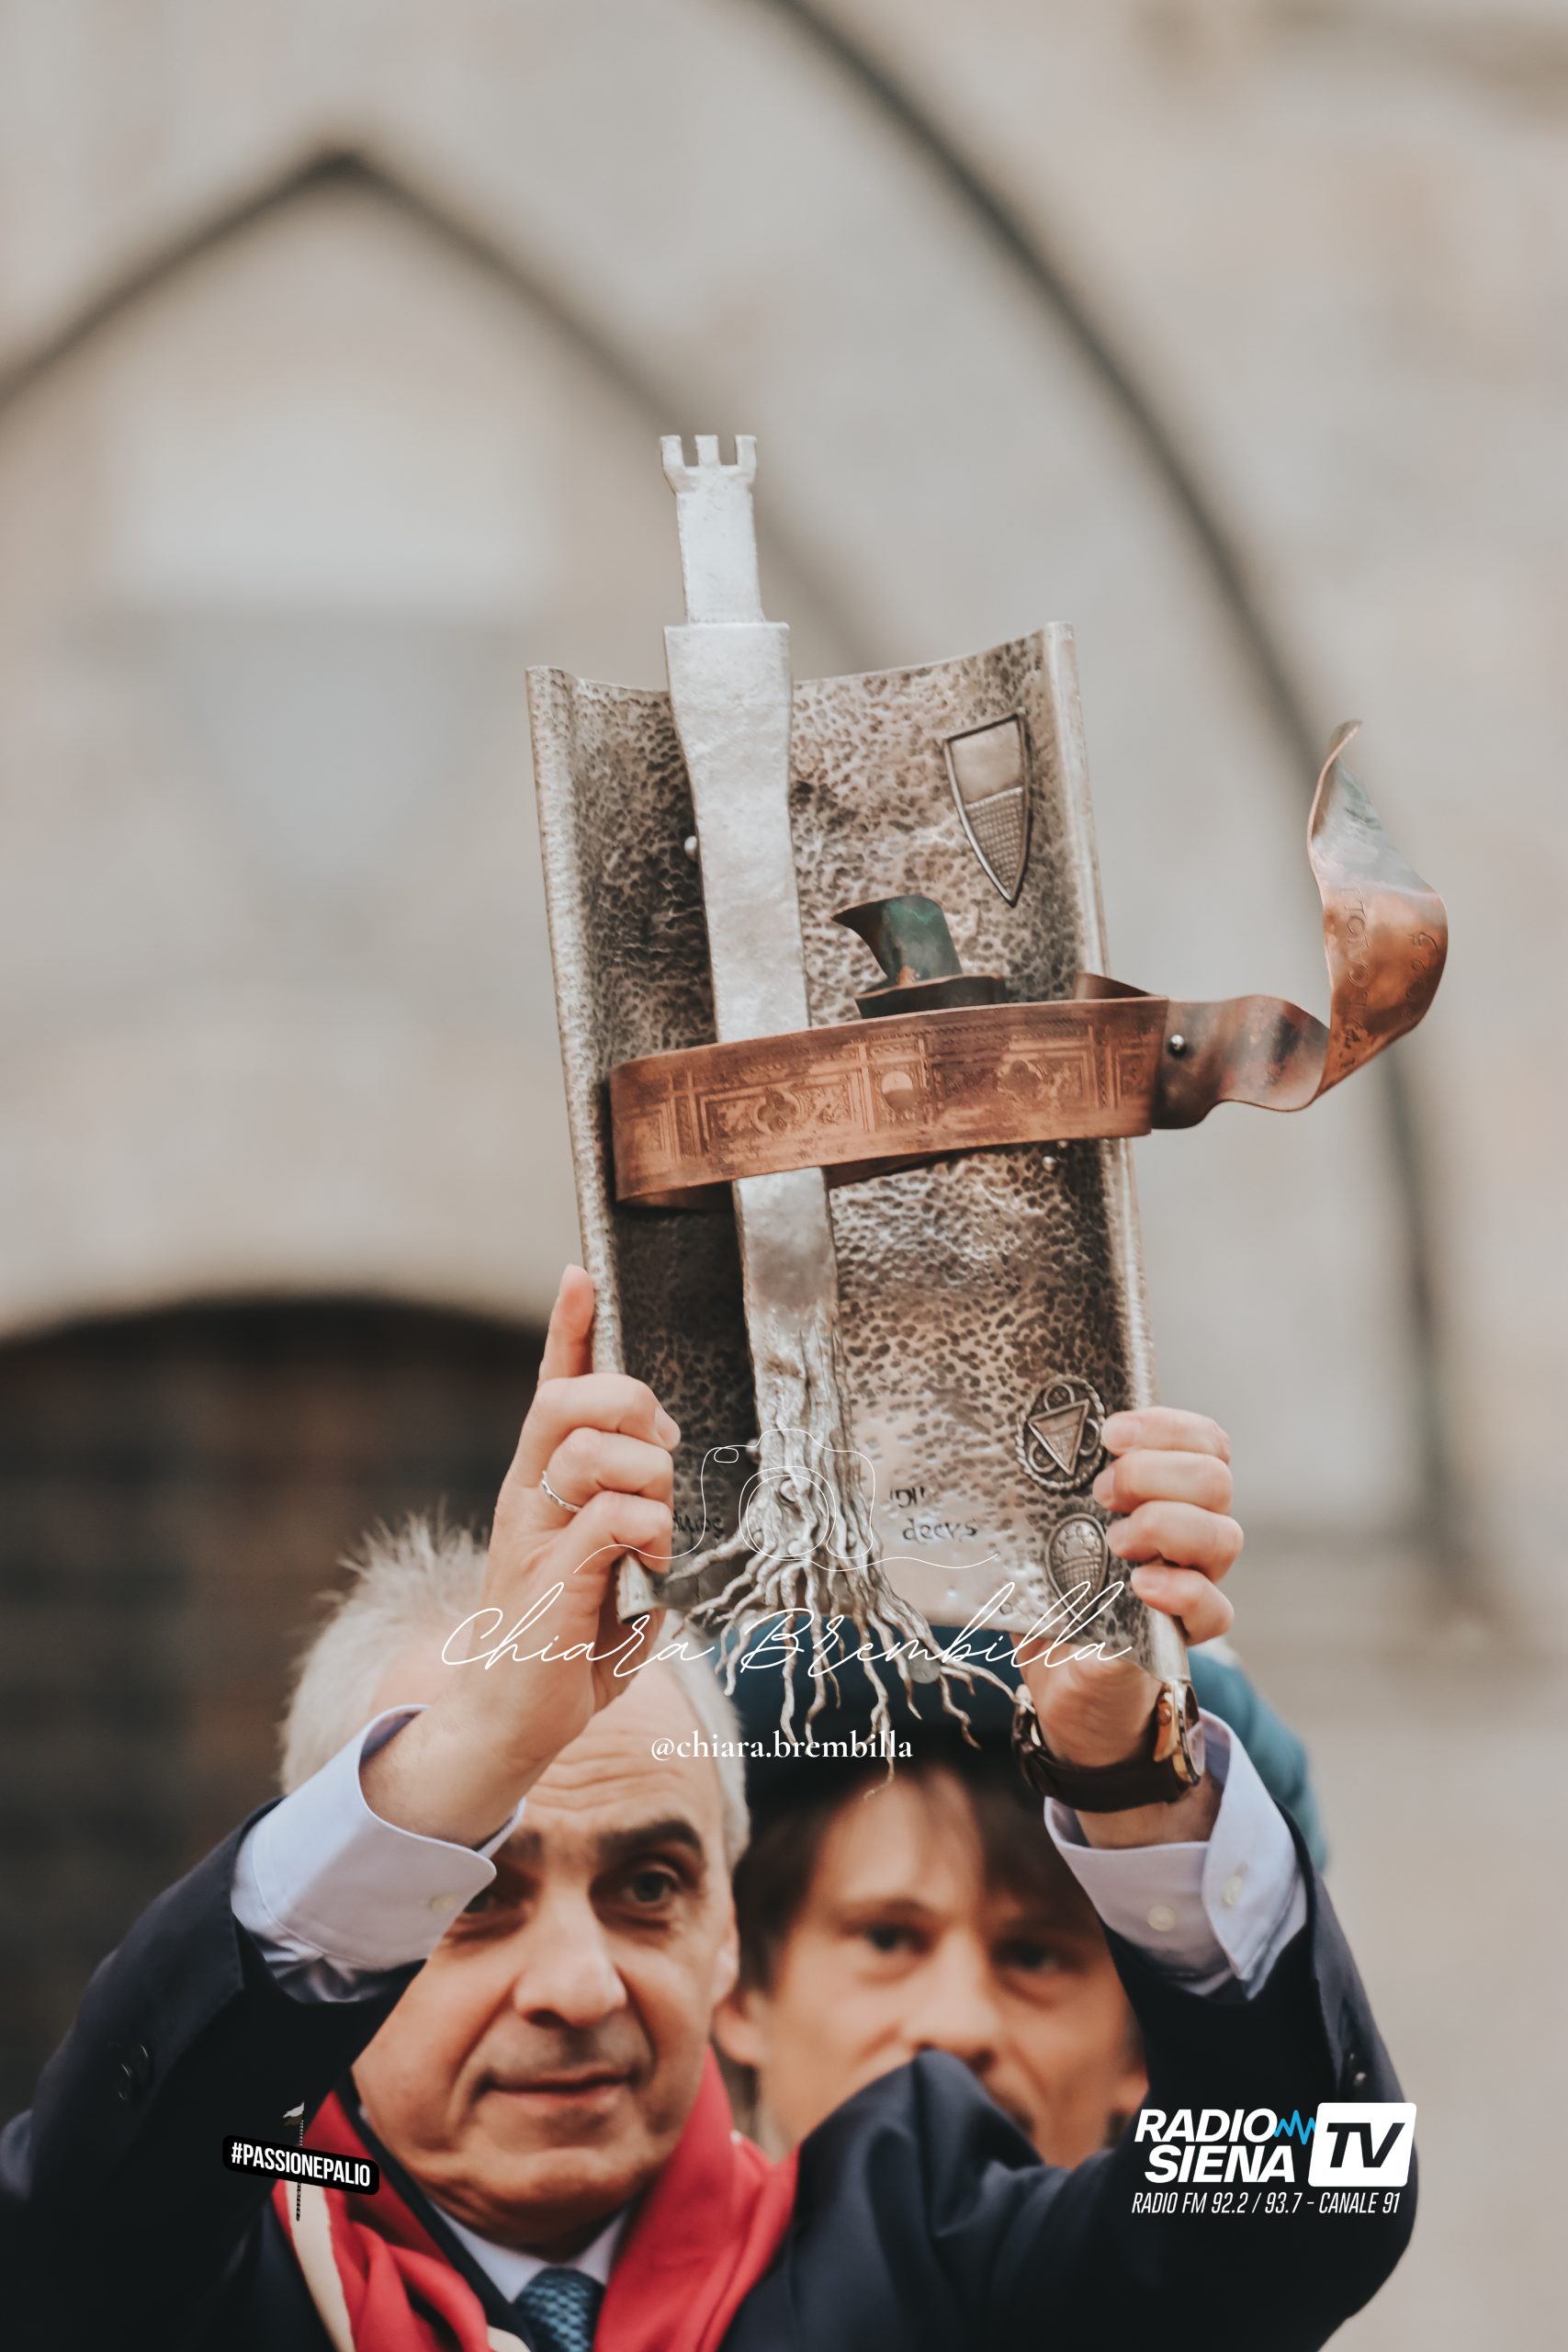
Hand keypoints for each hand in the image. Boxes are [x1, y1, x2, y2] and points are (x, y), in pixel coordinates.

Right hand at [359, 1266, 677, 1844]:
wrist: (506, 1726)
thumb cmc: (562, 1646)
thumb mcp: (601, 1571)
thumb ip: (629, 1527)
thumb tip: (665, 1505)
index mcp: (539, 1486)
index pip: (548, 1387)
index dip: (568, 1328)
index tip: (581, 1272)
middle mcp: (527, 1499)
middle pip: (567, 1399)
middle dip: (630, 1401)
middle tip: (664, 1452)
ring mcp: (533, 1540)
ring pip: (591, 1453)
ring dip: (649, 1477)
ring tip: (660, 1526)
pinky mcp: (550, 1585)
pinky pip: (610, 1524)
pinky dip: (649, 1535)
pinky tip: (653, 1569)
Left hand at [1015, 1407, 1240, 1847]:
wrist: (1058, 1676)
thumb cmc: (1049, 1589)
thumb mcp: (1042, 1528)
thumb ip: (1047, 1484)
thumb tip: (1010, 1429)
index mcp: (1165, 1492)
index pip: (1203, 1441)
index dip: (1166, 1427)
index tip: (1109, 1433)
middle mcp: (1191, 1531)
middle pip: (1215, 1479)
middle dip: (1155, 1473)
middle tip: (1102, 1492)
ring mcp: (1194, 1581)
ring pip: (1225, 1535)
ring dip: (1168, 1525)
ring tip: (1115, 1543)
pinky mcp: (1185, 1635)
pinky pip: (1216, 1608)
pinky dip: (1181, 1590)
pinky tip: (1140, 1587)